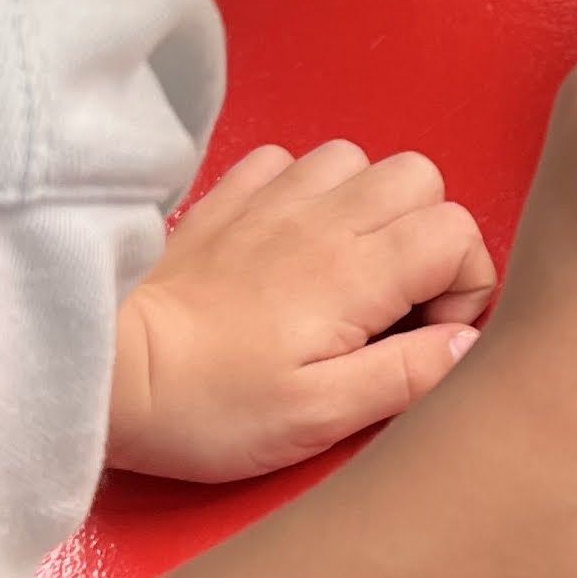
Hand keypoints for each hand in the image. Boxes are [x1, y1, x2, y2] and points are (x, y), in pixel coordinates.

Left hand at [109, 139, 495, 482]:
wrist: (107, 371)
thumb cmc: (211, 406)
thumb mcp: (322, 417)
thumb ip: (409, 375)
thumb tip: (468, 342)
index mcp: (356, 270)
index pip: (458, 233)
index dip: (464, 284)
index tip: (425, 335)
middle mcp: (322, 217)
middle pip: (420, 179)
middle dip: (428, 234)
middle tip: (395, 299)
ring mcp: (270, 200)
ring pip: (357, 160)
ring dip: (367, 207)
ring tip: (345, 268)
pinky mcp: (225, 199)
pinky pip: (287, 160)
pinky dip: (304, 191)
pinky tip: (288, 242)